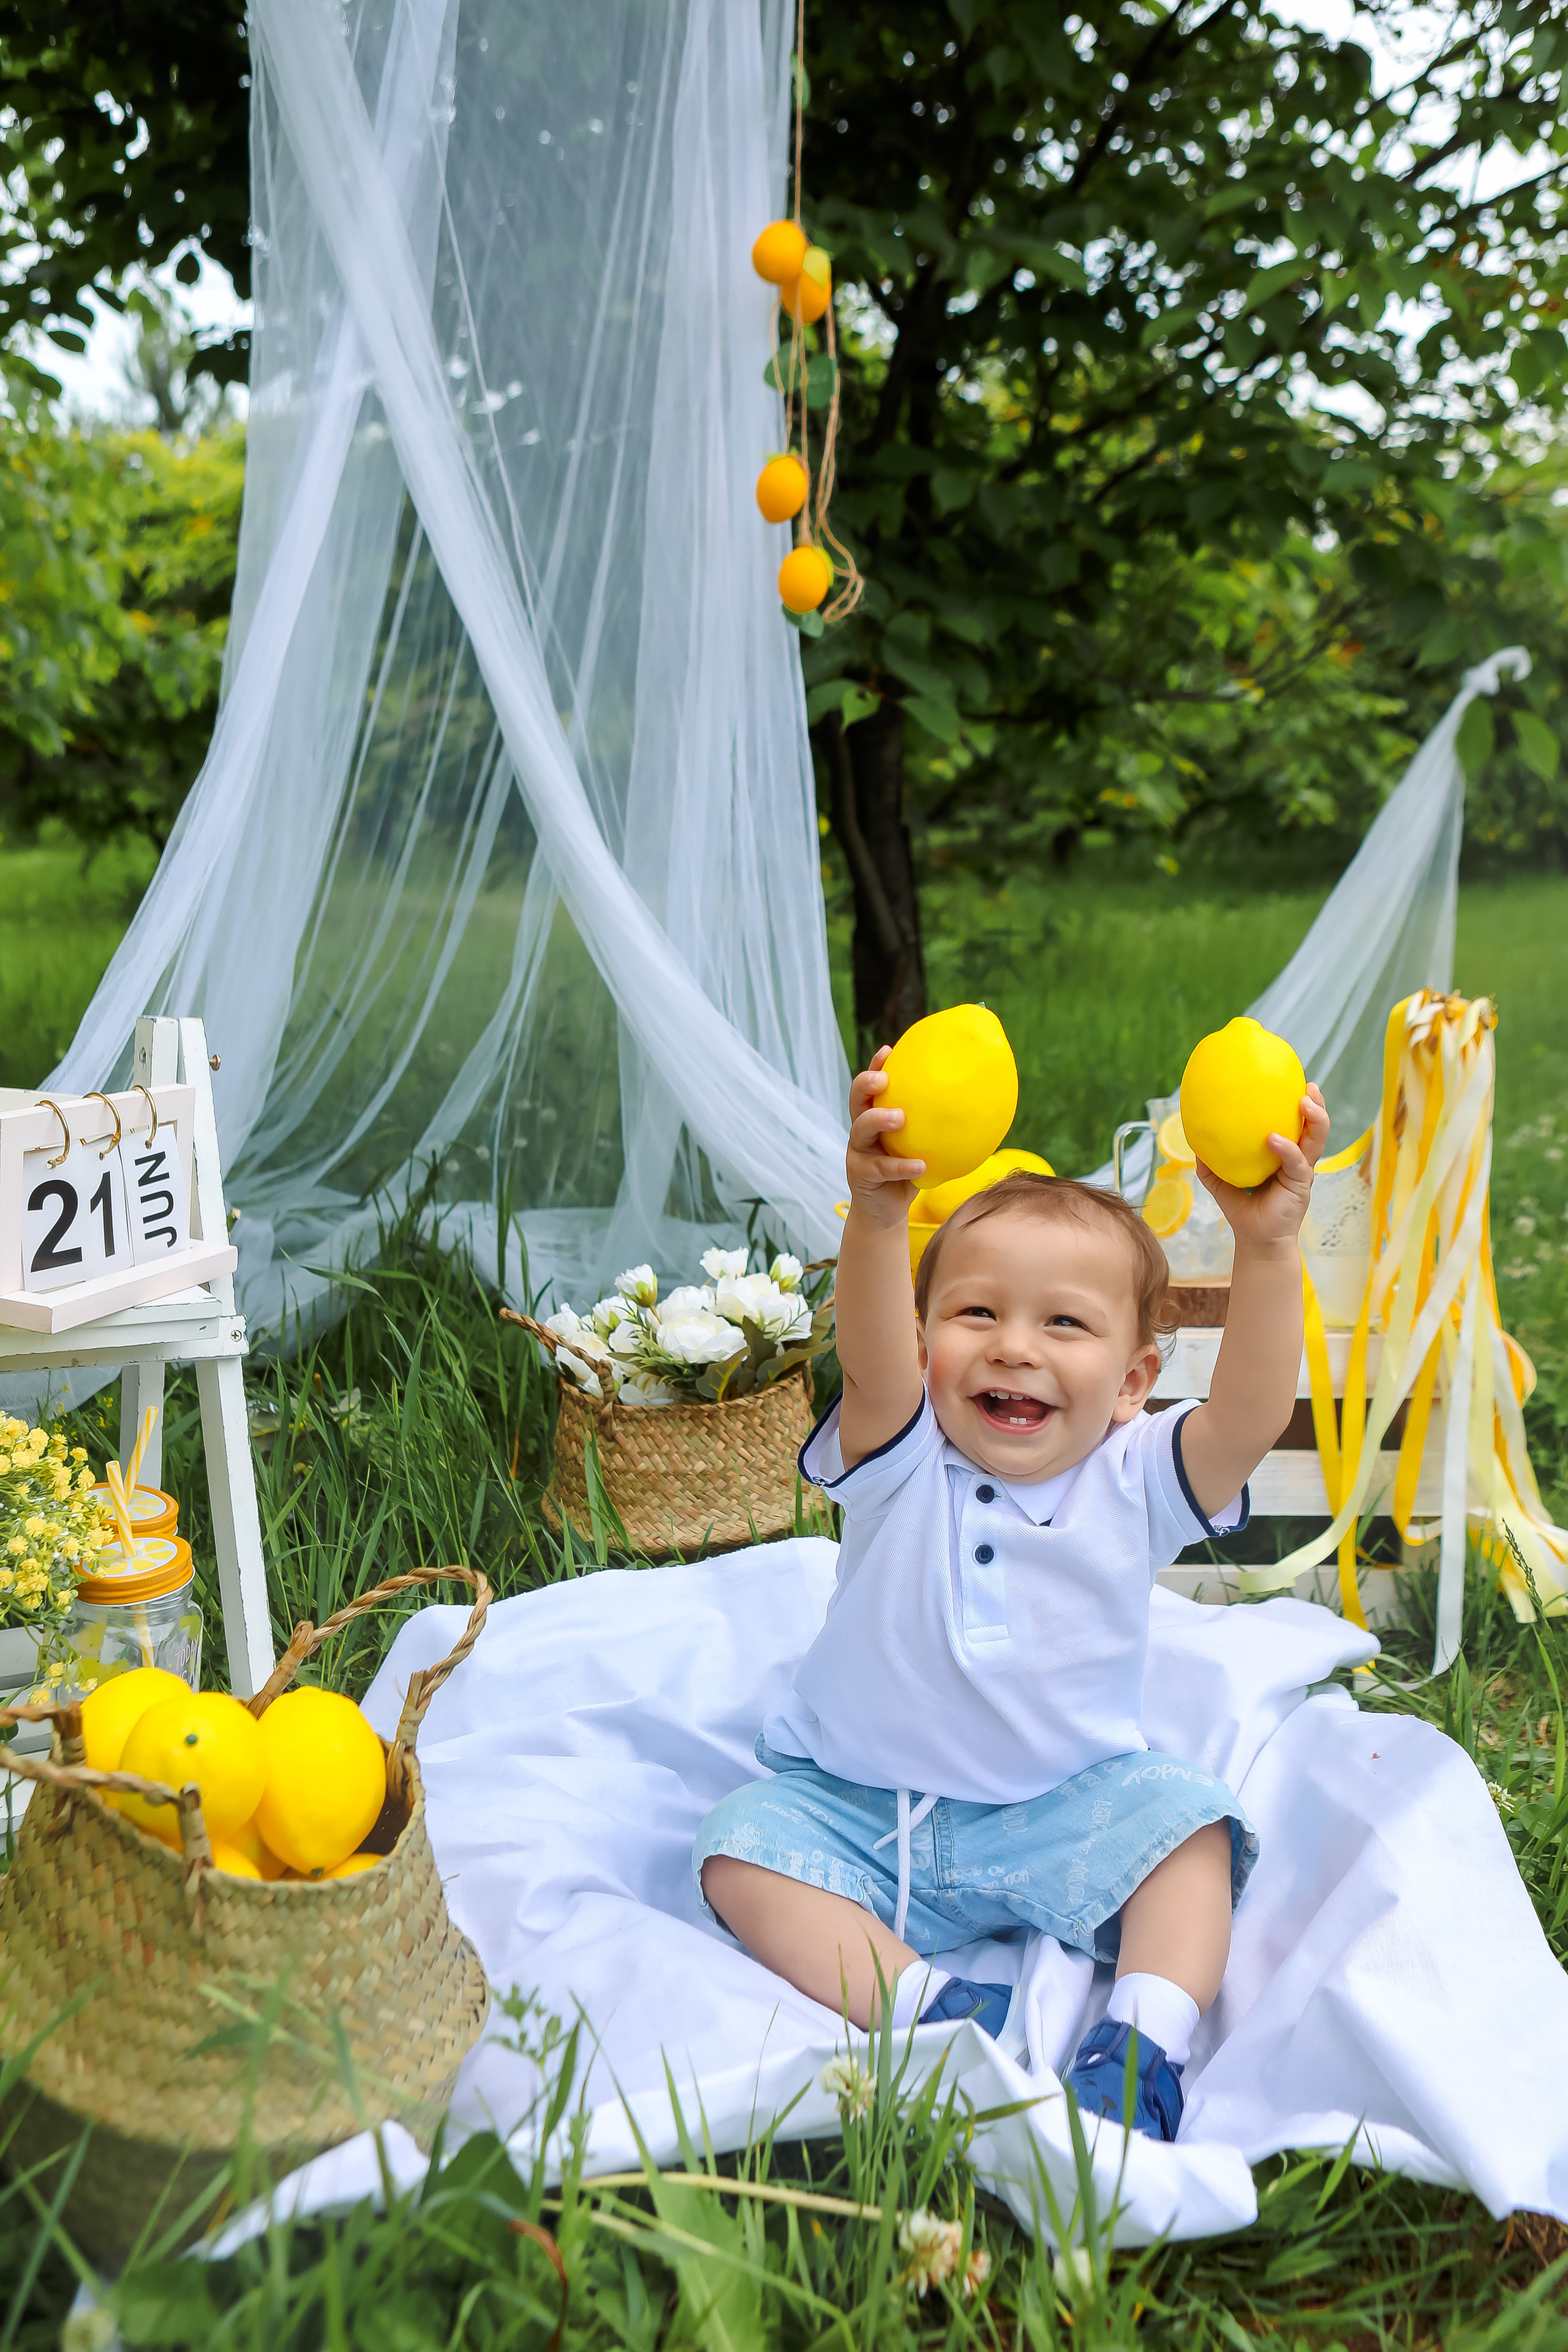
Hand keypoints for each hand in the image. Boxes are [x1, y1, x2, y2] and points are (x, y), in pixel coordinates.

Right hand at [846, 1047, 925, 1229]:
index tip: (889, 1050)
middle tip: (884, 1079)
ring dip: (878, 1120)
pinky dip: (901, 1166)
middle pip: (856, 1100)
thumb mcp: (923, 1144)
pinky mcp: (860, 1175)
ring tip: (898, 1117)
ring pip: (860, 1130)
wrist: (887, 1210)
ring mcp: (857, 1152)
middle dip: (866, 1085)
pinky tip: (920, 1165)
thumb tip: (980, 1105)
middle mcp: (861, 1130)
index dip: (876, 1066)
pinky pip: (881, 1168)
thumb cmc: (911, 1170)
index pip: (871, 1086)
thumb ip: (937, 1127)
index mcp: (875, 1116)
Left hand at [1195, 1083, 1328, 1253]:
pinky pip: (1297, 1163)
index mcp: (1285, 1154)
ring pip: (1316, 1141)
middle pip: (1315, 1127)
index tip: (1294, 1082)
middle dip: (1317, 1105)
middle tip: (1308, 1086)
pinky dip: (1288, 1149)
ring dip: (1315, 1119)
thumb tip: (1194, 1138)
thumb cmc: (1242, 1209)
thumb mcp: (1221, 1181)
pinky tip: (1275, 1139)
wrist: (1255, 1240)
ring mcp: (1302, 1172)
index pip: (1298, 1124)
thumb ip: (1210, 1161)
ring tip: (1305, 1101)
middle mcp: (1298, 1160)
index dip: (1300, 1104)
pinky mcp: (1300, 1186)